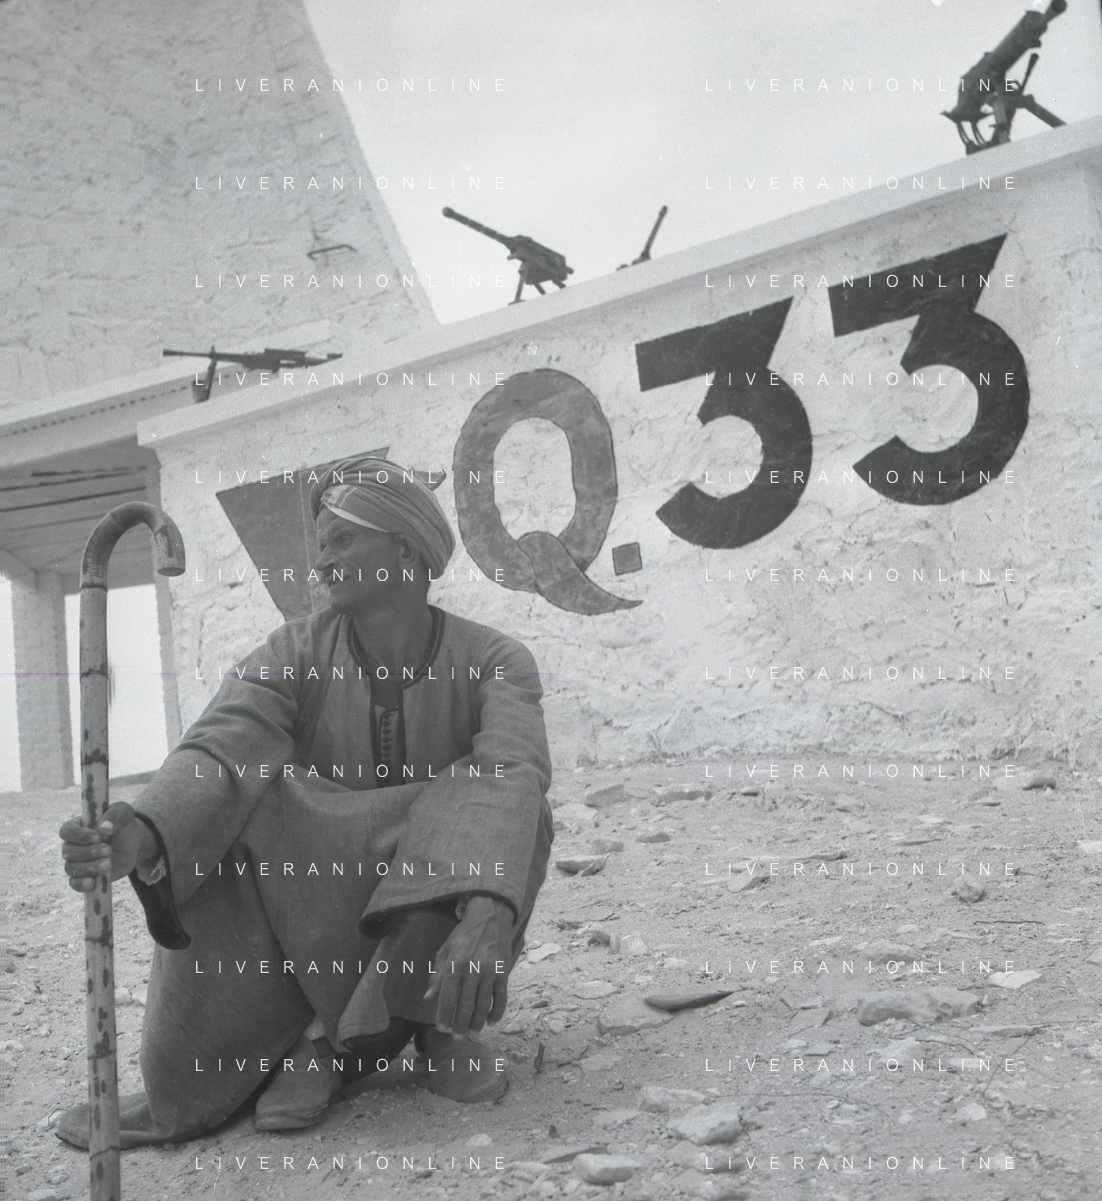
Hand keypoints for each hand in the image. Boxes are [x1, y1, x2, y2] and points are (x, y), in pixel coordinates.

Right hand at [59, 802, 155, 892]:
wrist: (132, 845)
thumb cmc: (124, 825)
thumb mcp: (124, 813)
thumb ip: (115, 815)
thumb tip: (104, 827)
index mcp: (78, 827)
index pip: (66, 831)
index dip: (79, 836)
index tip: (97, 837)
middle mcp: (73, 845)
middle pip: (68, 852)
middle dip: (89, 852)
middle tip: (108, 849)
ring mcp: (77, 862)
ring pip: (71, 868)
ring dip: (90, 867)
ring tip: (108, 863)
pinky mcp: (84, 877)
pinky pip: (75, 884)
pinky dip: (81, 884)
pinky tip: (93, 882)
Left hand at [423, 896, 513, 1035]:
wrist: (490, 917)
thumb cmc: (464, 936)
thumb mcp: (445, 951)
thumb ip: (437, 976)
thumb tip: (427, 999)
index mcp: (455, 964)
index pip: (447, 997)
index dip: (444, 1016)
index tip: (442, 1028)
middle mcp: (473, 968)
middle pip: (466, 1006)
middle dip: (460, 1025)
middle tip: (457, 1037)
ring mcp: (490, 971)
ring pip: (484, 1005)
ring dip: (478, 1023)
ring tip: (472, 1033)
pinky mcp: (504, 972)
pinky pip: (501, 998)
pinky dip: (497, 1012)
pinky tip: (491, 1021)